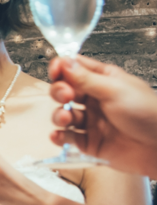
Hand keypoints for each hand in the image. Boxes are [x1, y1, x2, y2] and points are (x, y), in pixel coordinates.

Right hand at [49, 56, 156, 178]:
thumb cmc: (148, 114)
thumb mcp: (115, 90)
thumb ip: (85, 78)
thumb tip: (64, 62)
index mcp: (104, 81)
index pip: (75, 69)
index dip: (62, 68)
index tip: (55, 71)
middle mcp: (95, 100)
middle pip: (64, 91)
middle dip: (59, 92)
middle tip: (65, 95)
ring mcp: (92, 121)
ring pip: (63, 115)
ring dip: (58, 115)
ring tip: (65, 119)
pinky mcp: (89, 142)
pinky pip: (68, 138)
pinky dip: (60, 137)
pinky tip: (59, 136)